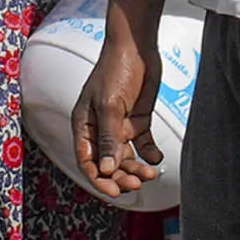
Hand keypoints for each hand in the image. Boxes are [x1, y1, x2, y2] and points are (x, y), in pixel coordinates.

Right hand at [76, 20, 165, 196]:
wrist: (137, 47)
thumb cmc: (115, 70)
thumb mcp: (110, 106)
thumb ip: (110, 138)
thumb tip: (107, 170)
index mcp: (84, 126)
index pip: (87, 161)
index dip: (99, 179)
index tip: (114, 191)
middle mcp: (100, 129)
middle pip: (108, 163)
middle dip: (121, 176)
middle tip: (138, 183)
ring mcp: (119, 126)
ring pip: (126, 157)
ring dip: (136, 168)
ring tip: (150, 172)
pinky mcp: (137, 120)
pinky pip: (142, 144)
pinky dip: (149, 154)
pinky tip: (156, 158)